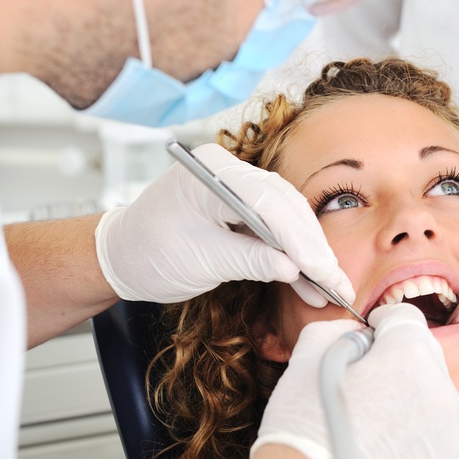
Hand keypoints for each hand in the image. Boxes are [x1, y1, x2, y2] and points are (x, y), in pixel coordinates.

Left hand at [94, 143, 352, 305]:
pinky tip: (312, 282)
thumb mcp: (200, 261)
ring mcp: (238, 189)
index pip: (266, 200)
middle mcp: (229, 172)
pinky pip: (276, 230)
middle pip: (284, 206)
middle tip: (335, 280)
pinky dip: (293, 256)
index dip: (297, 237)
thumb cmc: (148, 252)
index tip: (319, 268)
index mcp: (211, 172)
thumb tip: (291, 269)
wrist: (122, 256)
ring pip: (287, 218)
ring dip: (309, 253)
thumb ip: (248, 260)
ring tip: (332, 286)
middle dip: (311, 247)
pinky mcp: (244, 209)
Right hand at [253, 304, 458, 458]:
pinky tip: (379, 442)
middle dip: (396, 358)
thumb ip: (338, 329)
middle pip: (422, 354)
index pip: (405, 317)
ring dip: (405, 394)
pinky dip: (411, 430)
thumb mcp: (310, 354)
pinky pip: (431, 431)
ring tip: (367, 416)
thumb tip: (354, 333)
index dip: (381, 322)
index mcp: (410, 353)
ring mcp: (446, 429)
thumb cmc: (307, 424)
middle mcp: (439, 388)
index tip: (365, 337)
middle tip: (362, 377)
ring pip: (429, 394)